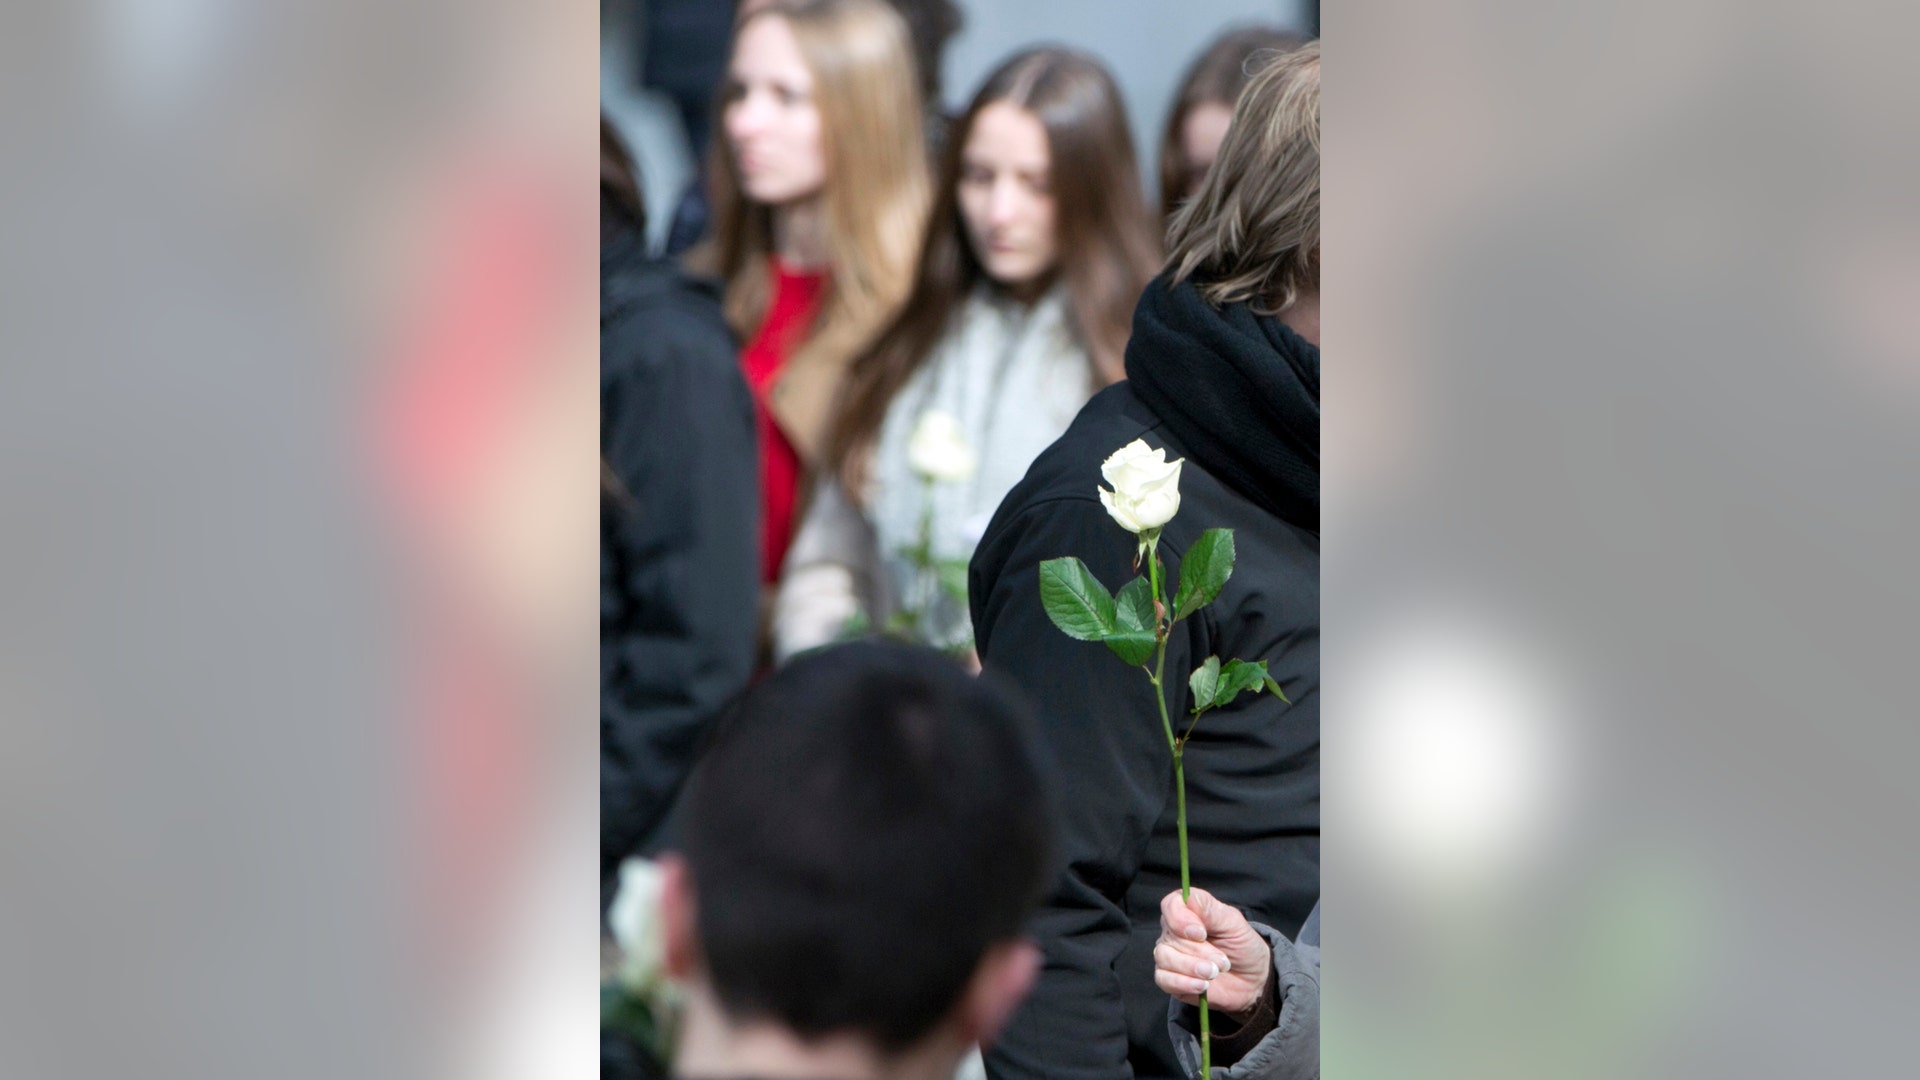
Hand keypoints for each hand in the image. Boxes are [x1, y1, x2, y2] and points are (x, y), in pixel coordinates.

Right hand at [1153, 888, 1271, 1018]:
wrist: (1251, 980)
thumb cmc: (1241, 946)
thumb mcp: (1233, 923)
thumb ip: (1209, 909)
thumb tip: (1187, 897)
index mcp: (1187, 912)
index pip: (1170, 905)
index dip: (1181, 919)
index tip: (1201, 933)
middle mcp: (1173, 932)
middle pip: (1171, 937)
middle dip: (1200, 951)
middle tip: (1223, 961)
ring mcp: (1169, 956)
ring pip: (1165, 958)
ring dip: (1193, 968)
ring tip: (1214, 973)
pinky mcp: (1169, 980)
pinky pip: (1164, 980)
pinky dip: (1185, 983)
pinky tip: (1203, 986)